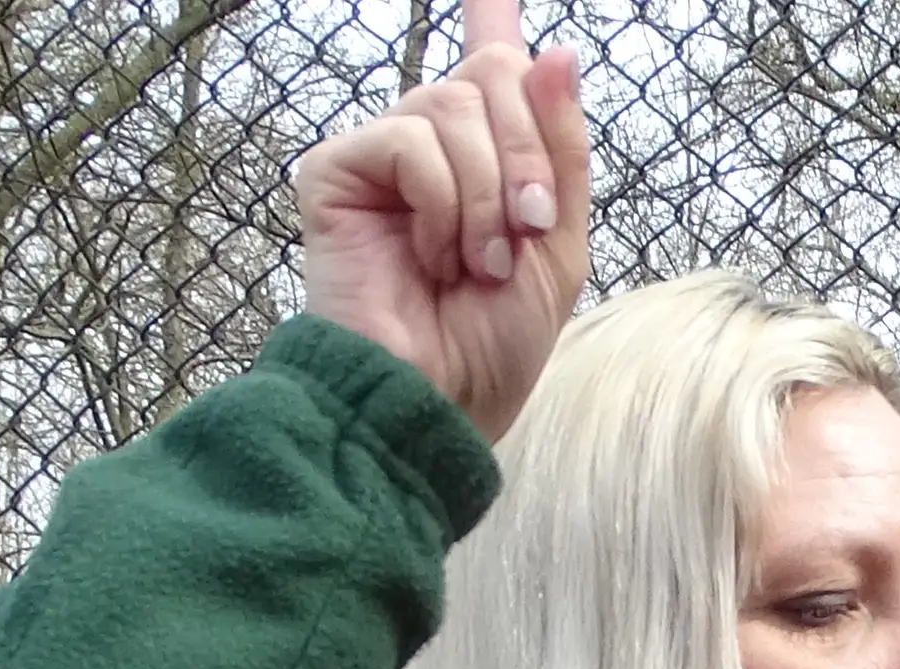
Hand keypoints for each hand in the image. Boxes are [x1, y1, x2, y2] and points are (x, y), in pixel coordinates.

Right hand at [295, 0, 591, 440]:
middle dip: (528, 157)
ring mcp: (382, 155)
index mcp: (484, 161)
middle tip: (530, 227)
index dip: (494, 19)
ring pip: (455, 107)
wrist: (437, 401)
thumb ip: (562, 153)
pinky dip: (442, 203)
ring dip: (488, 196)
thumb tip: (555, 53)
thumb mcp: (558, 249)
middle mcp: (431, 145)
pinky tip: (431, 256)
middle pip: (494, 77)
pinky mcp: (337, 169)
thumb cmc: (493, 345)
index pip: (491, 66)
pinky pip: (411, 139)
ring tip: (477, 264)